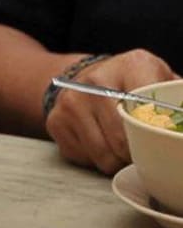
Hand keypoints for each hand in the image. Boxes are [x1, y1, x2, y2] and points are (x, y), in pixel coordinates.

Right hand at [46, 49, 176, 174]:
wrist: (82, 77)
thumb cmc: (129, 84)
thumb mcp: (157, 79)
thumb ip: (176, 98)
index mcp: (131, 66)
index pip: (148, 112)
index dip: (156, 134)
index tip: (159, 141)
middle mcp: (95, 82)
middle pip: (122, 139)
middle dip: (136, 153)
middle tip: (143, 152)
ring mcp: (71, 103)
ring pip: (103, 156)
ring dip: (118, 161)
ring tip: (124, 151)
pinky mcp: (56, 123)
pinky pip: (85, 158)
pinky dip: (97, 159)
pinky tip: (102, 144)